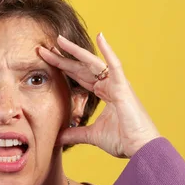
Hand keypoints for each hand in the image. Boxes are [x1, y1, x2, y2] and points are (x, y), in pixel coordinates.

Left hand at [38, 33, 159, 157]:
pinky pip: (114, 65)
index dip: (62, 68)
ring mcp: (117, 84)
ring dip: (75, 51)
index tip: (46, 60)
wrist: (140, 148)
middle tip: (43, 49)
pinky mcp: (123, 87)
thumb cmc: (123, 140)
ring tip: (59, 40)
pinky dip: (108, 51)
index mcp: (104, 93)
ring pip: (92, 62)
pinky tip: (100, 36)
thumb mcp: (92, 136)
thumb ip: (74, 133)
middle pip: (80, 68)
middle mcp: (109, 85)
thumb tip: (57, 138)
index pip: (78, 77)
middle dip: (61, 58)